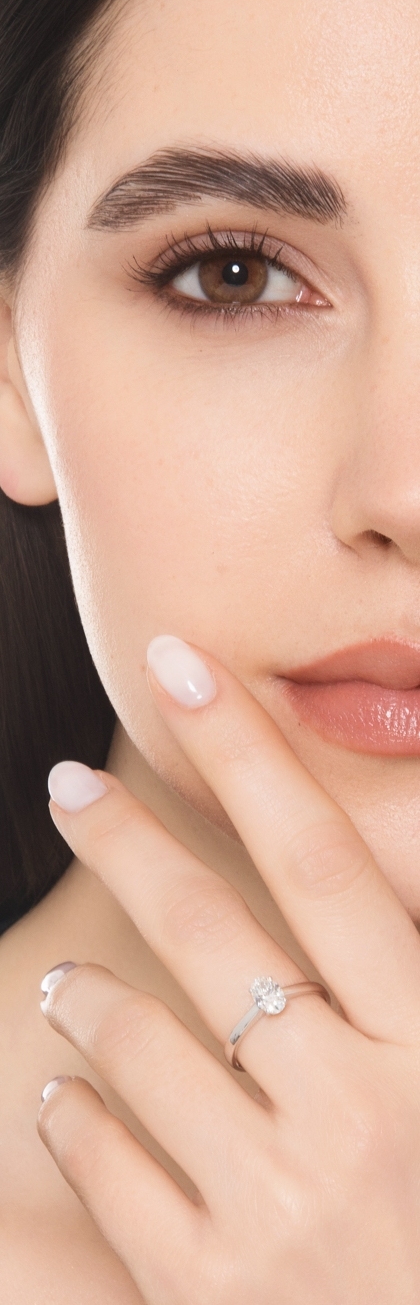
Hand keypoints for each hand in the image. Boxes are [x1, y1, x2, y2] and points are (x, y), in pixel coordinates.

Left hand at [38, 637, 419, 1303]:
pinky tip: (73, 1097)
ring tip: (68, 984)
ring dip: (89, 996)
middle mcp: (357, 1111)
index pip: (326, 862)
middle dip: (130, 835)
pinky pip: (106, 1160)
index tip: (186, 671)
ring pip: (138, 1041)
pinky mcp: (211, 1289)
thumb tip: (381, 871)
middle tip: (73, 781)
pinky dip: (75, 1111)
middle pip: (212, 929)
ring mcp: (280, 1204)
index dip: (251, 754)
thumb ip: (409, 967)